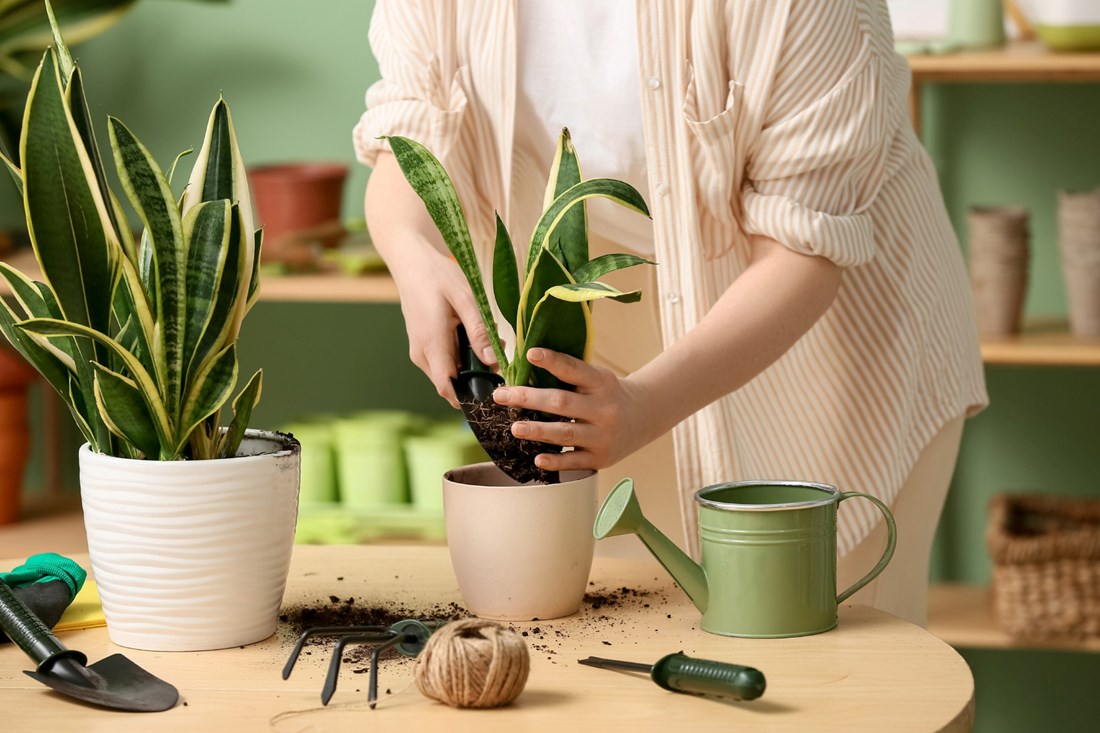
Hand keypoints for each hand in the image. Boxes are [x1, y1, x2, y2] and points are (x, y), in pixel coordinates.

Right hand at [391, 243, 497, 407]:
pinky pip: (443, 361)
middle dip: (477, 377)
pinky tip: (472, 336)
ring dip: (470, 365)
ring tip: (488, 341)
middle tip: (499, 356)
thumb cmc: (438, 276)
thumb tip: (493, 361)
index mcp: (431, 344)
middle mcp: (421, 354)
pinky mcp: (422, 346)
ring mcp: (419, 351)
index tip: (495, 391)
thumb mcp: (465, 299)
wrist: (410, 262)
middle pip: (451, 383)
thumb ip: (479, 332)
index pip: (448, 388)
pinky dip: (460, 356)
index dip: (471, 396)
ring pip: (448, 373)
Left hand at [492, 348, 654, 471]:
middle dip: (529, 399)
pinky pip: (574, 462)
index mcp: (602, 383)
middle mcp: (604, 409)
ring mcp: (603, 436)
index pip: (574, 369)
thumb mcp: (598, 378)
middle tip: (502, 396)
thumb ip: (571, 375)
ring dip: (537, 431)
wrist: (644, 417)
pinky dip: (555, 461)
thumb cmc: (609, 394)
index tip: (530, 354)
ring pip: (565, 434)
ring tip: (515, 427)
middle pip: (561, 403)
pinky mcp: (601, 458)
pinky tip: (537, 458)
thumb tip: (526, 366)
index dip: (552, 361)